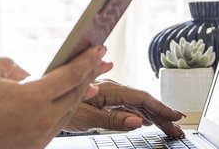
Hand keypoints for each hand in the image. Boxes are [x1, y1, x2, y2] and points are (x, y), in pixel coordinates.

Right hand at [0, 46, 110, 148]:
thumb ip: (10, 63)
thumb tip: (26, 73)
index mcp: (33, 98)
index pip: (71, 76)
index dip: (87, 60)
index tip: (98, 49)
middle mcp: (43, 119)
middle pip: (76, 93)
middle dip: (91, 73)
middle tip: (100, 60)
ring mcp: (41, 135)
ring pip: (70, 110)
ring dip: (81, 92)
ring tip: (89, 79)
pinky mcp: (36, 146)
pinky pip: (57, 124)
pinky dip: (65, 109)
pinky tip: (67, 101)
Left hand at [65, 80, 186, 138]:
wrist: (40, 96)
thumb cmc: (57, 104)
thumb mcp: (86, 117)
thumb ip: (112, 120)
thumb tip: (137, 121)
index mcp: (109, 90)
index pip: (142, 99)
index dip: (161, 108)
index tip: (176, 117)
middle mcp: (110, 88)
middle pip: (142, 101)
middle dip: (162, 114)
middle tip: (177, 129)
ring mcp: (106, 92)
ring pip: (135, 103)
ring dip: (153, 114)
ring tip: (167, 126)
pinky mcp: (101, 97)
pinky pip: (126, 105)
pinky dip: (140, 112)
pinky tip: (145, 119)